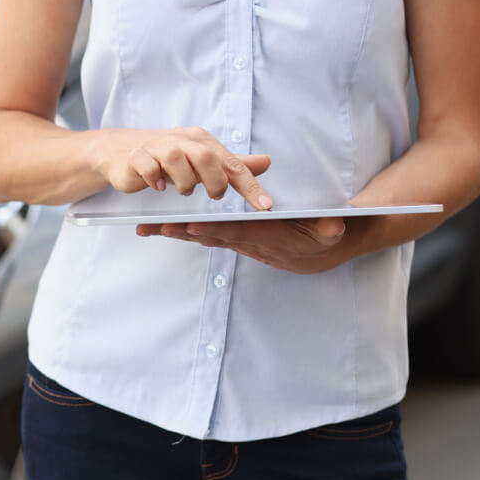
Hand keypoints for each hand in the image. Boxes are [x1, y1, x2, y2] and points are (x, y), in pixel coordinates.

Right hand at [87, 127, 273, 209]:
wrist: (121, 151)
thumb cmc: (166, 158)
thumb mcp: (202, 161)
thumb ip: (232, 165)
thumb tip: (266, 162)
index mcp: (201, 141)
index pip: (232, 163)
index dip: (250, 185)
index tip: (265, 206)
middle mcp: (181, 140)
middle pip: (205, 156)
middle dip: (214, 181)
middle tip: (214, 196)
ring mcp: (157, 147)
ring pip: (176, 158)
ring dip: (184, 180)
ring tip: (184, 191)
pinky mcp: (136, 156)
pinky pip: (147, 165)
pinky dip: (155, 177)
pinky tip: (159, 188)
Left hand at [137, 217, 348, 273]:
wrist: (317, 253)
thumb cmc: (324, 234)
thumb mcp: (332, 231)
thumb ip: (330, 228)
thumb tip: (335, 226)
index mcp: (269, 238)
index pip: (238, 232)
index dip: (215, 231)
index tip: (192, 226)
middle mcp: (249, 243)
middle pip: (211, 237)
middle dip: (183, 233)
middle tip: (156, 227)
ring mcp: (238, 242)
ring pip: (202, 237)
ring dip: (174, 233)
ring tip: (144, 227)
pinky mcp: (232, 239)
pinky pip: (203, 236)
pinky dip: (181, 231)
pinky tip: (157, 227)